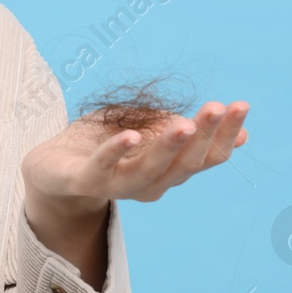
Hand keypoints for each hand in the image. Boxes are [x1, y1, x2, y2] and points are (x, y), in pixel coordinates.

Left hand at [22, 100, 249, 215]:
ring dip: (168, 147)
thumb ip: (181, 130)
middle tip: (219, 107)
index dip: (224, 135)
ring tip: (185, 124)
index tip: (240, 106)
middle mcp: (148, 183)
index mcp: (167, 170)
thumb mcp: (146, 127)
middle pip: (184, 165)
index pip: (204, 157)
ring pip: (149, 171)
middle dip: (204, 136)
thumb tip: (241, 132)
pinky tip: (131, 135)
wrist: (49, 168)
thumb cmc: (101, 142)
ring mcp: (116, 186)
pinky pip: (101, 169)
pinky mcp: (83, 181)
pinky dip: (116, 152)